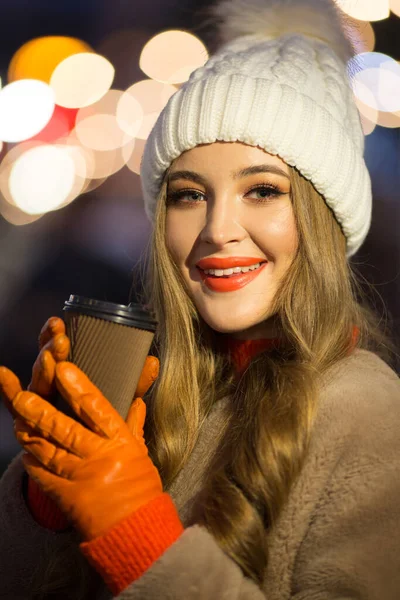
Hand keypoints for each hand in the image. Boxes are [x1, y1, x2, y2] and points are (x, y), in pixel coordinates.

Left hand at [0, 356, 160, 541]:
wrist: (135, 531)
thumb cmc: (140, 489)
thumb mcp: (140, 453)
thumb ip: (134, 425)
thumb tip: (138, 400)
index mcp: (120, 443)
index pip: (97, 410)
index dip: (79, 388)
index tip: (64, 369)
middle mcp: (98, 457)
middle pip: (66, 429)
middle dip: (42, 411)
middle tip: (23, 394)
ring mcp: (80, 478)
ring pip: (49, 450)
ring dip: (31, 434)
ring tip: (16, 417)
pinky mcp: (66, 497)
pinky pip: (44, 476)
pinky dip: (33, 462)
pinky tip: (24, 450)